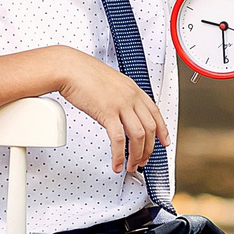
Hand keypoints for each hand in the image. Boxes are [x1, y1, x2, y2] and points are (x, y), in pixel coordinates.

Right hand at [53, 49, 165, 175]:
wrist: (70, 68)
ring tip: (131, 165)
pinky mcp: (107, 113)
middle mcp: (130, 97)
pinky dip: (119, 155)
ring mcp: (120, 105)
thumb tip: (121, 110)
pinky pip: (119, 139)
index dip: (162, 130)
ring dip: (136, 155)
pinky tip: (117, 162)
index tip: (164, 141)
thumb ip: (119, 96)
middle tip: (143, 160)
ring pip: (138, 136)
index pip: (155, 112)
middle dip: (148, 149)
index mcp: (133, 89)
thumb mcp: (110, 82)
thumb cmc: (84, 73)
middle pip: (149, 128)